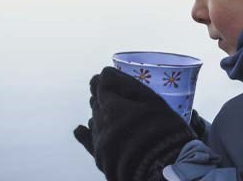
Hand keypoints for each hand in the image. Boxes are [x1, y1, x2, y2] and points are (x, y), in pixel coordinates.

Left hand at [73, 67, 196, 180]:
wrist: (162, 170)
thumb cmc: (163, 132)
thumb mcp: (152, 102)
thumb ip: (128, 86)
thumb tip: (106, 73)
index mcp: (112, 106)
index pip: (102, 81)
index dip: (110, 78)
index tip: (116, 78)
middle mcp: (100, 122)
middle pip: (97, 100)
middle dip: (105, 95)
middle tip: (117, 93)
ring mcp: (99, 141)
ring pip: (94, 119)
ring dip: (101, 112)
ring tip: (113, 112)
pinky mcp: (100, 158)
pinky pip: (88, 141)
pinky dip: (84, 133)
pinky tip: (79, 129)